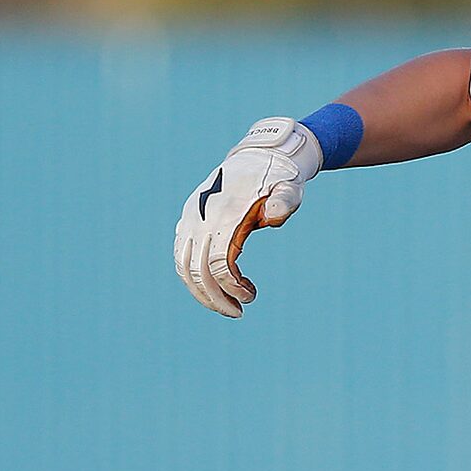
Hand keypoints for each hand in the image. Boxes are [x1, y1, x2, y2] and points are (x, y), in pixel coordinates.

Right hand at [173, 117, 324, 316]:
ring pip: (183, 267)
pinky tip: (215, 288)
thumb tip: (273, 216)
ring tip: (226, 307)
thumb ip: (283, 202)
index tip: (251, 297)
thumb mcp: (289, 188)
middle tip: (238, 313)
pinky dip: (193, 277)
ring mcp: (191, 218)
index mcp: (225, 213)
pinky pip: (181, 256)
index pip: (218, 263)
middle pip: (197, 271)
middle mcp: (202, 217)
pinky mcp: (187, 220)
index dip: (232, 287)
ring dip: (201, 293)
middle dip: (216, 298)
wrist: (258, 157)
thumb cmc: (278, 178)